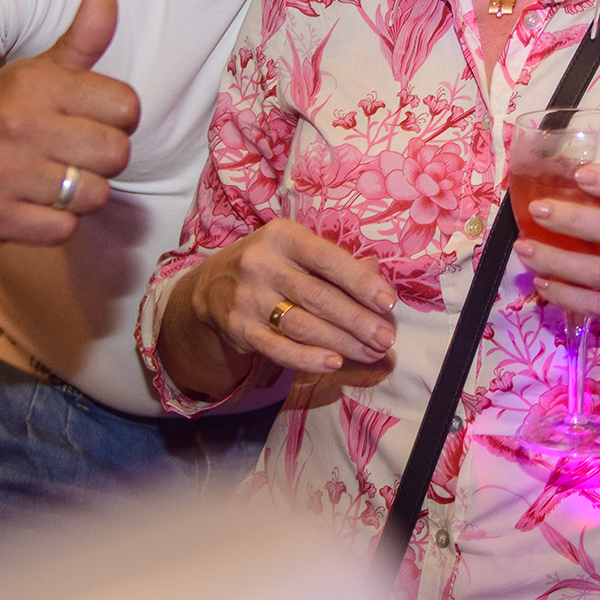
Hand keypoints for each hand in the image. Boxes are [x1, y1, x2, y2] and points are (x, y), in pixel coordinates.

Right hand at [0, 0, 139, 248]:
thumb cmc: (6, 120)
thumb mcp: (41, 73)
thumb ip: (83, 39)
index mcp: (34, 83)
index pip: (126, 106)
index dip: (117, 120)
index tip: (91, 122)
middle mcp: (16, 123)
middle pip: (117, 154)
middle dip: (103, 161)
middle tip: (73, 157)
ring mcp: (2, 172)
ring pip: (95, 195)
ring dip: (82, 196)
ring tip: (53, 181)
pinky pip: (65, 229)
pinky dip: (57, 224)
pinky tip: (34, 206)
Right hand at [180, 218, 396, 374]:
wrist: (211, 285)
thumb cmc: (271, 264)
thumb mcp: (297, 250)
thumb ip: (335, 262)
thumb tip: (376, 275)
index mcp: (282, 237)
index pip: (327, 259)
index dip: (360, 282)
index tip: (388, 303)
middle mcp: (261, 264)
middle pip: (318, 296)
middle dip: (357, 320)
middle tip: (386, 339)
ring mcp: (247, 298)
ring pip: (301, 324)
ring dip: (341, 342)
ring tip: (370, 353)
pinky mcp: (239, 328)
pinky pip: (278, 347)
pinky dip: (307, 358)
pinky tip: (334, 362)